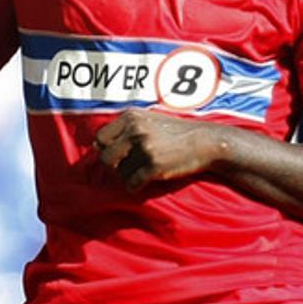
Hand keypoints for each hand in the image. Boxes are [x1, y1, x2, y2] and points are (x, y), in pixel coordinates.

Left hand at [95, 109, 227, 191]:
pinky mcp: (154, 166)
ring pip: (119, 173)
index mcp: (131, 117)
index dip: (107, 149)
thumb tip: (96, 144)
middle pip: (105, 157)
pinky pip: (132, 184)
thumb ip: (126, 127)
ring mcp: (145, 148)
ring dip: (129, 177)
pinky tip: (147, 181)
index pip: (100, 138)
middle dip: (115, 166)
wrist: (206, 142)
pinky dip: (137, 186)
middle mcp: (135, 130)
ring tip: (144, 171)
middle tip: (129, 166)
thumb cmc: (177, 132)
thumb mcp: (150, 119)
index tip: (119, 154)